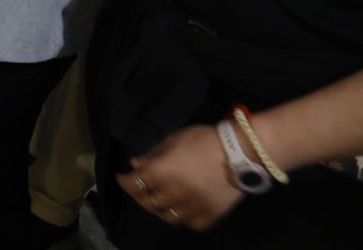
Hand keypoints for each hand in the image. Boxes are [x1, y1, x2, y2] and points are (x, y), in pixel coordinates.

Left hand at [116, 125, 243, 231]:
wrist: (240, 153)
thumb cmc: (204, 140)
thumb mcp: (174, 139)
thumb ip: (153, 154)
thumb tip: (137, 165)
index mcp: (159, 173)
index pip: (132, 184)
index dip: (124, 182)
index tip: (122, 177)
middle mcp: (171, 195)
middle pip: (147, 203)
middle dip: (139, 195)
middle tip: (141, 188)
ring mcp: (190, 209)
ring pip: (167, 217)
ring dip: (160, 209)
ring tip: (162, 201)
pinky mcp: (208, 218)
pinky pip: (190, 223)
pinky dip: (184, 217)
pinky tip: (185, 208)